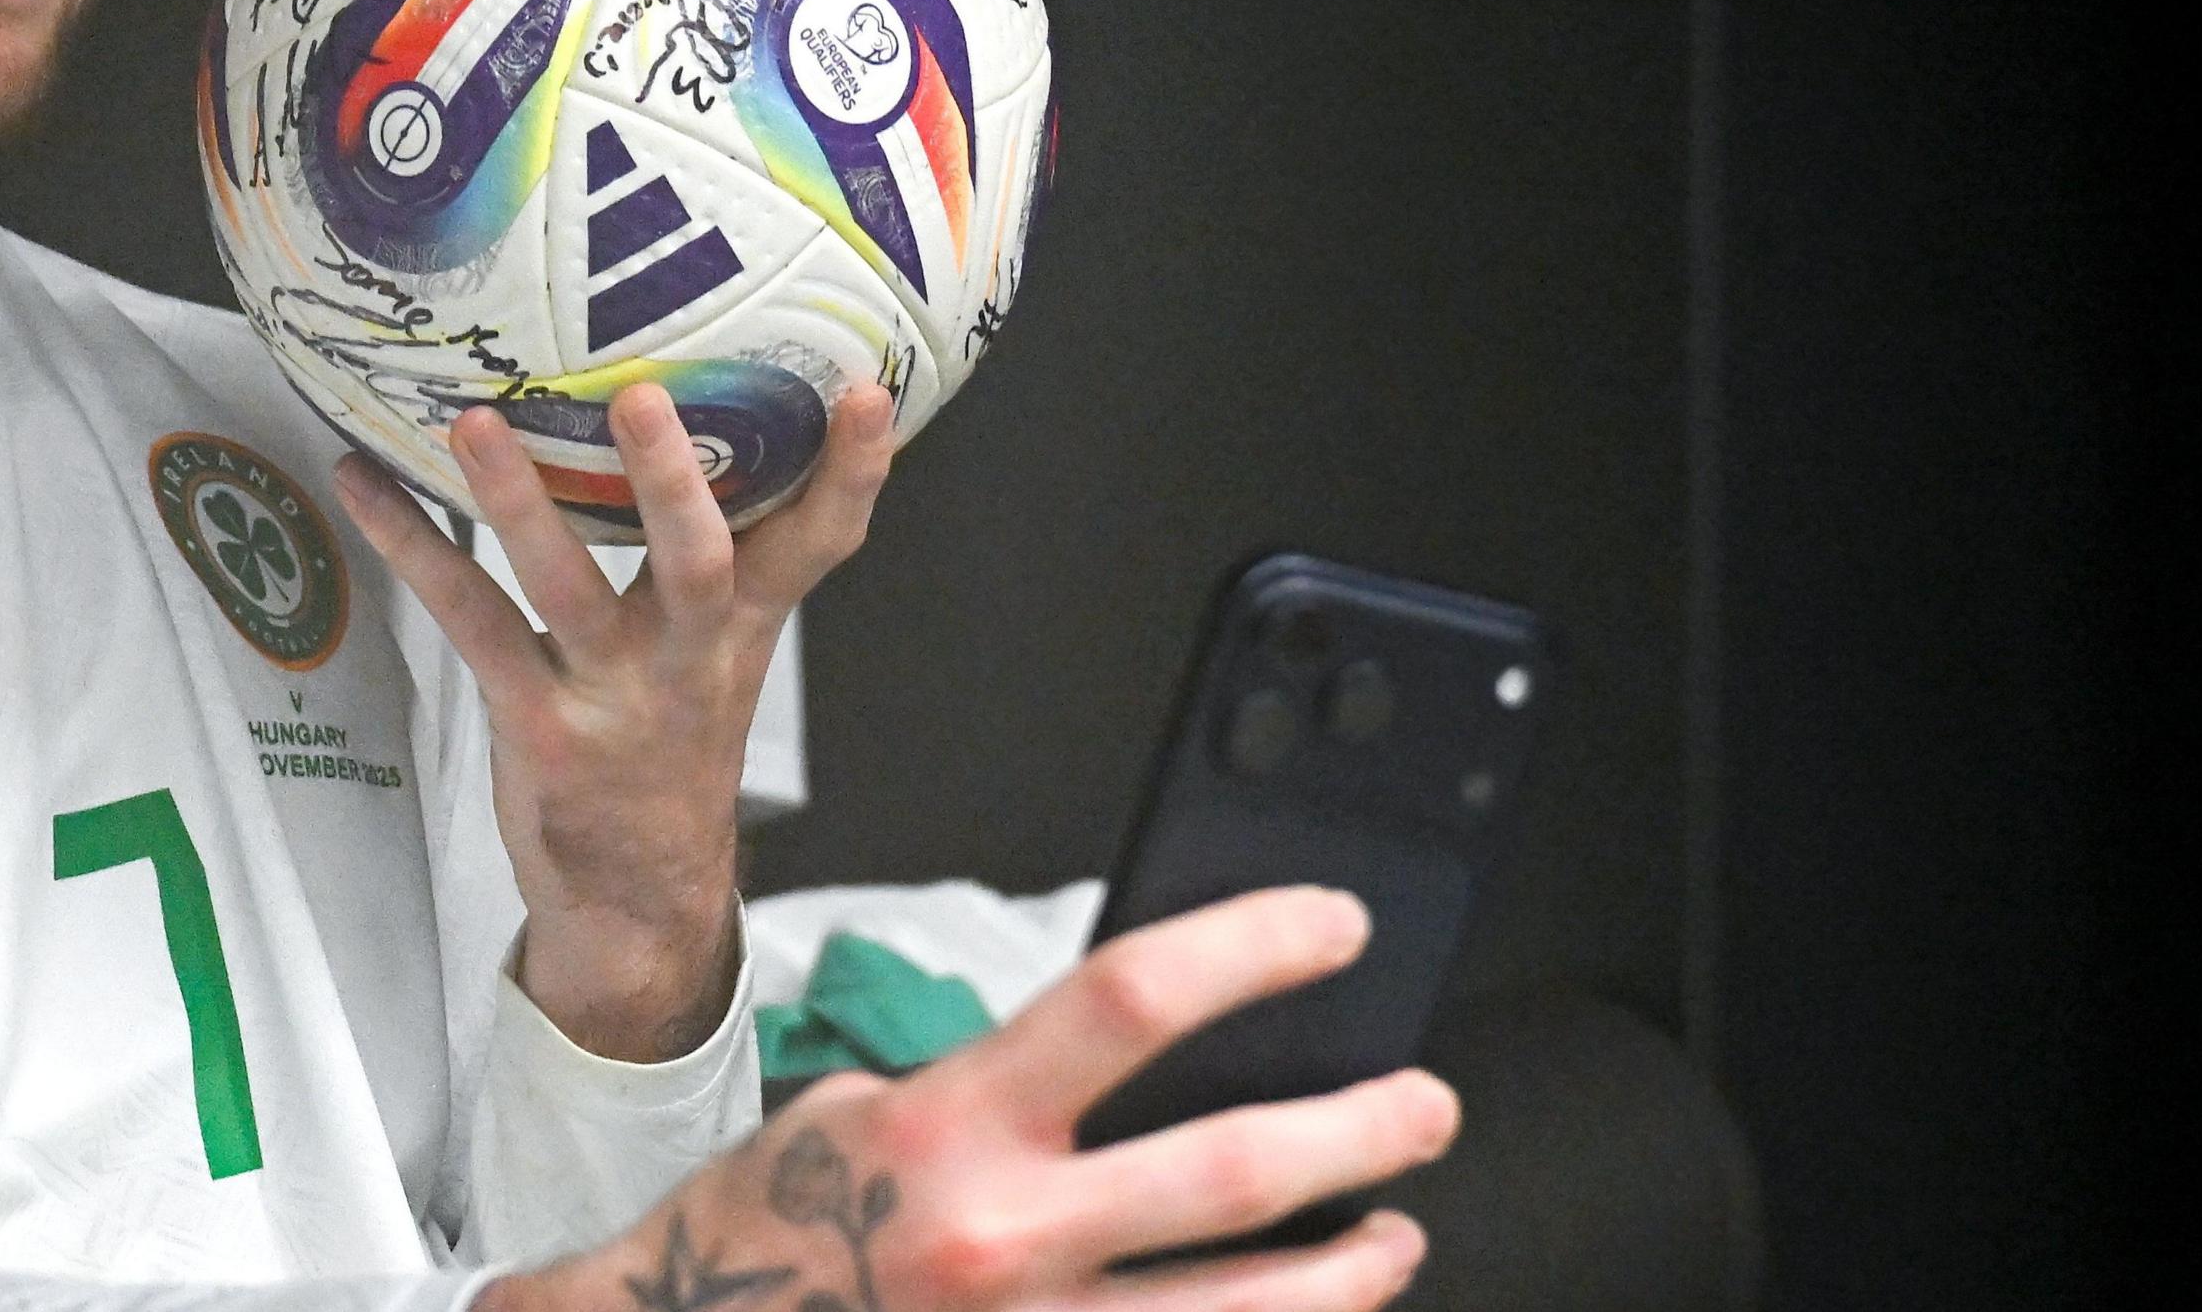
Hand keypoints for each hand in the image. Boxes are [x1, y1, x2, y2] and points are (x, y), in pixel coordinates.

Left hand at [331, 381, 896, 1060]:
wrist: (639, 899)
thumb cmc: (672, 747)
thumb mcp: (723, 658)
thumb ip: (724, 557)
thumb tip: (705, 412)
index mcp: (741, 629)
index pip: (817, 545)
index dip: (852, 473)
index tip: (868, 392)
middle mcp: (685, 657)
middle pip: (695, 560)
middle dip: (672, 480)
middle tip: (643, 396)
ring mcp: (608, 693)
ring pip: (563, 585)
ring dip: (514, 501)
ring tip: (474, 423)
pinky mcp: (534, 720)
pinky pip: (468, 620)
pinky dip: (410, 545)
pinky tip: (358, 481)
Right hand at [484, 888, 1461, 1311]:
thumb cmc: (777, 1222)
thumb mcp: (868, 1107)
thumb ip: (1004, 1082)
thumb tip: (1147, 1043)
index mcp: (952, 1123)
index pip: (1132, 1000)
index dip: (1254, 948)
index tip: (1333, 928)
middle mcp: (1001, 1236)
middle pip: (1232, 1172)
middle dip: (1360, 1132)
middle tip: (1424, 1105)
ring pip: (1251, 1311)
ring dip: (1351, 1269)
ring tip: (1391, 1234)